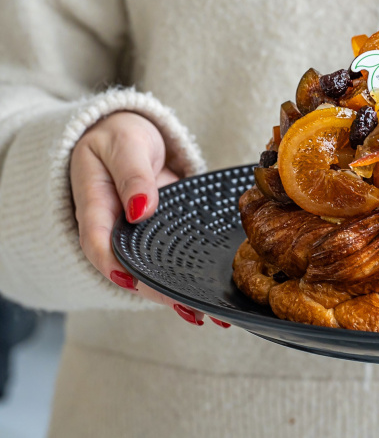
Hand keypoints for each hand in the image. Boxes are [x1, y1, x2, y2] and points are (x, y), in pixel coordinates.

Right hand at [70, 111, 228, 327]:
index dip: (114, 266)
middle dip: (159, 292)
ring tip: (209, 314)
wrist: (131, 133)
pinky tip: (214, 299)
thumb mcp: (124, 145)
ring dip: (179, 295)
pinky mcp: (162, 235)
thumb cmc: (120, 135)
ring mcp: (139, 236)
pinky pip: (174, 261)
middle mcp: (115, 230)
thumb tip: (141, 209)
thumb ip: (133, 174)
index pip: (98, 244)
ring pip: (154, 272)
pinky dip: (191, 278)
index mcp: (95, 207)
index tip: (133, 282)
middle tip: (189, 309)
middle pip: (131, 269)